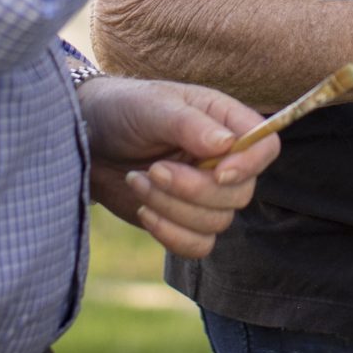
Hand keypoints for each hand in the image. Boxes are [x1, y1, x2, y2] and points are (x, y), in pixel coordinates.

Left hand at [77, 76, 279, 259]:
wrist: (86, 139)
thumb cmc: (122, 110)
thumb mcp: (154, 107)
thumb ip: (191, 125)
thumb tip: (228, 145)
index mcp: (224, 122)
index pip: (265, 147)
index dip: (250, 165)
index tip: (217, 173)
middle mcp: (222, 160)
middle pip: (241, 193)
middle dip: (194, 190)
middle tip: (154, 170)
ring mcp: (204, 194)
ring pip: (218, 222)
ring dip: (174, 209)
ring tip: (137, 180)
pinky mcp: (183, 221)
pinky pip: (199, 245)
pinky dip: (171, 235)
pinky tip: (144, 211)